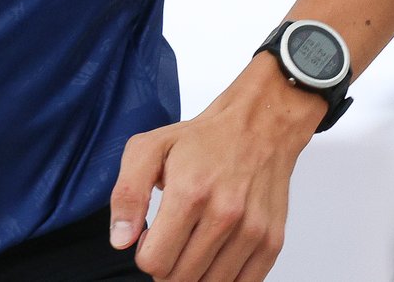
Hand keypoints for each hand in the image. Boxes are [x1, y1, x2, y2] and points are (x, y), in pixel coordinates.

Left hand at [108, 56, 319, 281]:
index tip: (152, 236)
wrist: (259, 126)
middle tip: (173, 239)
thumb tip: (121, 241)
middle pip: (180, 279)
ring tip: (194, 243)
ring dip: (195, 273)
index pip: (154, 262)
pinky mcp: (272, 242)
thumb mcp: (149, 149)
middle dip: (168, 265)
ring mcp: (252, 231)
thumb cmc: (203, 139)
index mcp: (189, 193)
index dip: (145, 254)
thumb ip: (127, 194)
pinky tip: (216, 254)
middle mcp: (224, 215)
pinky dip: (223, 277)